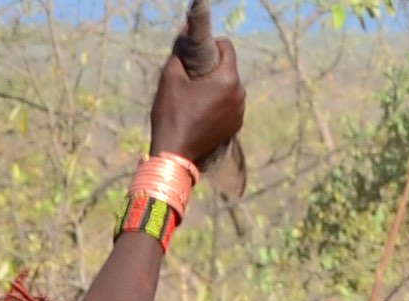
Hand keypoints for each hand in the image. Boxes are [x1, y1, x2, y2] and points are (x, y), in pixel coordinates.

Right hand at [149, 6, 244, 167]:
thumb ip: (179, 54)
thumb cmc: (171, 117)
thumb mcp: (169, 81)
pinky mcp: (235, 126)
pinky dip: (218, 106)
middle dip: (212, 70)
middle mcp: (239, 93)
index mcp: (227, 79)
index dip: (210, 46)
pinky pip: (229, 106)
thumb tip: (185, 34)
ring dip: (215, 88)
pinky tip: (200, 115)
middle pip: (228, 68)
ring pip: (229, 88)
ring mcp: (239, 111)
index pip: (226, 47)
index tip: (194, 56)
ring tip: (194, 101)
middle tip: (190, 82)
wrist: (175, 157)